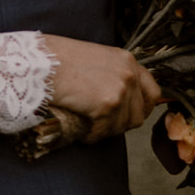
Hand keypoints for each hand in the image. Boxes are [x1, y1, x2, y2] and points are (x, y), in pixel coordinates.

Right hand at [41, 35, 160, 141]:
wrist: (42, 62)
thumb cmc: (58, 59)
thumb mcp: (95, 58)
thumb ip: (112, 75)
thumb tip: (117, 99)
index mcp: (127, 60)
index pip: (152, 91)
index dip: (143, 108)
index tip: (129, 116)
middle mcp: (128, 74)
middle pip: (139, 113)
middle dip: (122, 124)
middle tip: (104, 126)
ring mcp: (120, 89)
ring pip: (123, 126)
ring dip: (105, 131)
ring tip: (89, 128)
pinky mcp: (107, 105)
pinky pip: (104, 131)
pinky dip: (92, 136)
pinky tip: (81, 132)